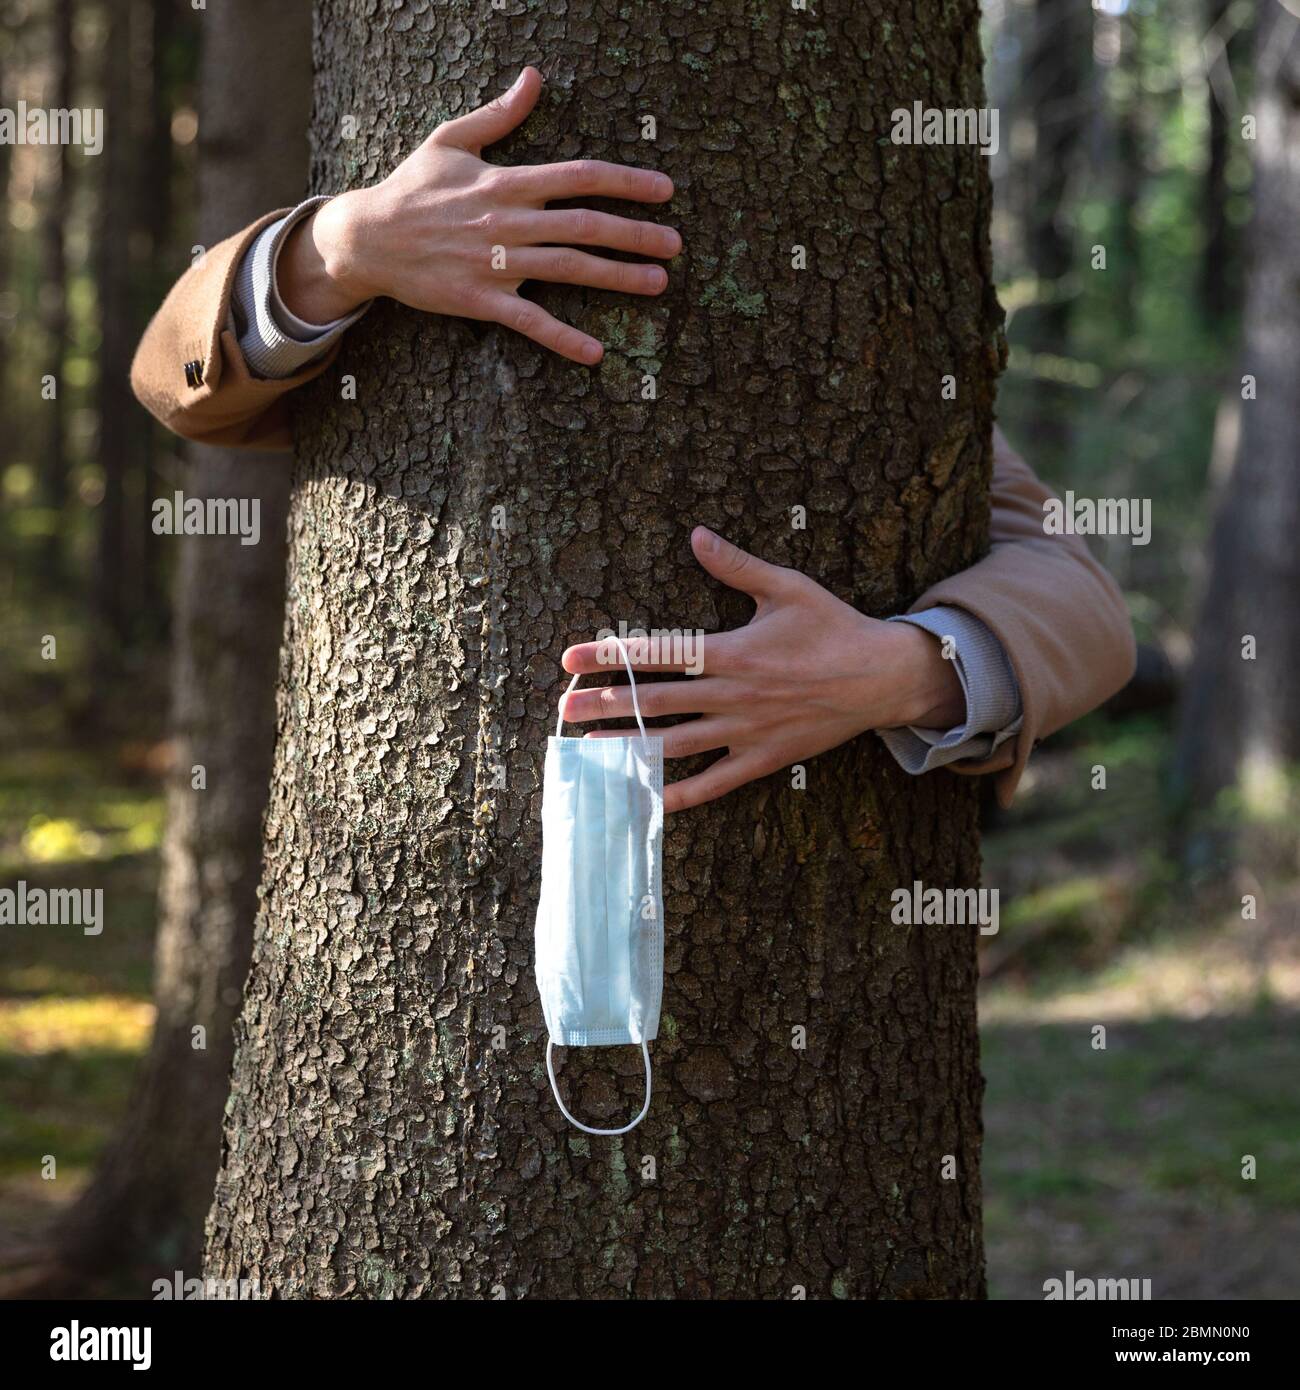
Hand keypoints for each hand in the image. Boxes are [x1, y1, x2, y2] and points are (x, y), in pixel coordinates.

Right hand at [277, 66, 678, 364]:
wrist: (368, 238)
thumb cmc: (412, 188)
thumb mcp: (452, 139)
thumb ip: (499, 113)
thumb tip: (534, 77)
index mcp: (506, 181)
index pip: (578, 176)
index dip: (625, 181)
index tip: (664, 190)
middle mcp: (508, 221)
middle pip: (584, 225)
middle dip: (634, 233)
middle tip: (676, 243)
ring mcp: (496, 263)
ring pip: (568, 269)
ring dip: (616, 278)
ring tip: (657, 283)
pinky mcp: (481, 300)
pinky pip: (529, 323)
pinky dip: (563, 339)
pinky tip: (596, 354)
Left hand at [559, 528, 965, 812]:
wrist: (883, 677)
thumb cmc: (834, 627)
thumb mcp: (787, 586)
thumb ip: (736, 565)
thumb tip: (697, 534)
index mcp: (732, 650)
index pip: (657, 653)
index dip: (610, 654)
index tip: (571, 658)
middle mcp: (732, 694)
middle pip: (656, 702)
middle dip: (606, 705)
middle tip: (564, 710)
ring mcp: (746, 731)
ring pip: (675, 744)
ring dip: (630, 748)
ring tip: (589, 752)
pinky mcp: (764, 758)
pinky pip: (716, 782)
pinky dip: (682, 794)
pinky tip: (648, 801)